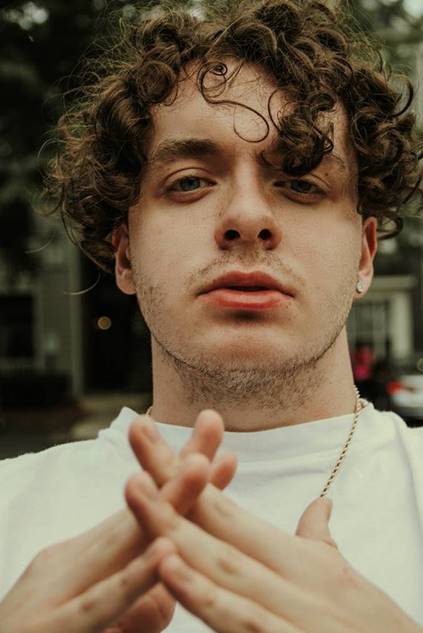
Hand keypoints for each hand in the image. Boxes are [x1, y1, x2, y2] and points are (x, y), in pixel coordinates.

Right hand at [0, 411, 236, 632]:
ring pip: (120, 546)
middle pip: (138, 514)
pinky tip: (163, 555)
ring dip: (165, 503)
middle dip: (181, 471)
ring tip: (201, 467)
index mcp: (89, 563)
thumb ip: (131, 607)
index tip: (225, 455)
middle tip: (214, 425)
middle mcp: (74, 567)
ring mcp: (58, 596)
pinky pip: (98, 606)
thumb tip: (169, 596)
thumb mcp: (88, 618)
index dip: (184, 484)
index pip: (144, 517)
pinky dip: (131, 581)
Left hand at [127, 450, 422, 632]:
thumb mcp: (343, 579)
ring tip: (136, 489)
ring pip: (221, 564)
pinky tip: (170, 568)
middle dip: (169, 481)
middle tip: (135, 435)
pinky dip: (206, 595)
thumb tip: (318, 505)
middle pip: (216, 523)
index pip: (228, 510)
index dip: (189, 475)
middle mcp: (290, 576)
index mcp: (295, 558)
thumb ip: (319, 541)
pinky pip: (241, 619)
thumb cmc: (376, 630)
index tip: (155, 441)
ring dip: (175, 526)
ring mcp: (290, 611)